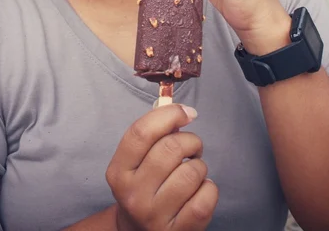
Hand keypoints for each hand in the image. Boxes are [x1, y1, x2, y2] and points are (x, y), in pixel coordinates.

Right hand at [106, 104, 217, 230]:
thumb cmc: (143, 187)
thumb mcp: (136, 161)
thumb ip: (153, 132)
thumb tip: (180, 110)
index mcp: (119, 171)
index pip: (141, 132)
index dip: (169, 115)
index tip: (186, 113)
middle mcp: (133, 194)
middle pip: (171, 148)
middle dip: (190, 140)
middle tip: (192, 147)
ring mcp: (155, 215)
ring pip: (192, 171)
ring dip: (199, 165)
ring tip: (192, 171)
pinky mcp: (178, 230)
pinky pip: (206, 196)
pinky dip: (209, 187)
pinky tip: (199, 190)